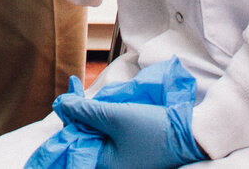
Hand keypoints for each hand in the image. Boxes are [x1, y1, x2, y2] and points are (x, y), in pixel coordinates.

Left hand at [58, 95, 205, 167]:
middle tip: (77, 87)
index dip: (69, 113)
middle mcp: (111, 166)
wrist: (189, 136)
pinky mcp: (131, 153)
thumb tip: (60, 103)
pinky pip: (110, 136)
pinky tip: (106, 105)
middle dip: (80, 111)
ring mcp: (122, 160)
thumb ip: (85, 110)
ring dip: (92, 113)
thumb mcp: (115, 116)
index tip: (71, 87)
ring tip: (90, 94)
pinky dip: (105, 119)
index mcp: (104, 166)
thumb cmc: (152, 129)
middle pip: (85, 136)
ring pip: (97, 134)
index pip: (75, 139)